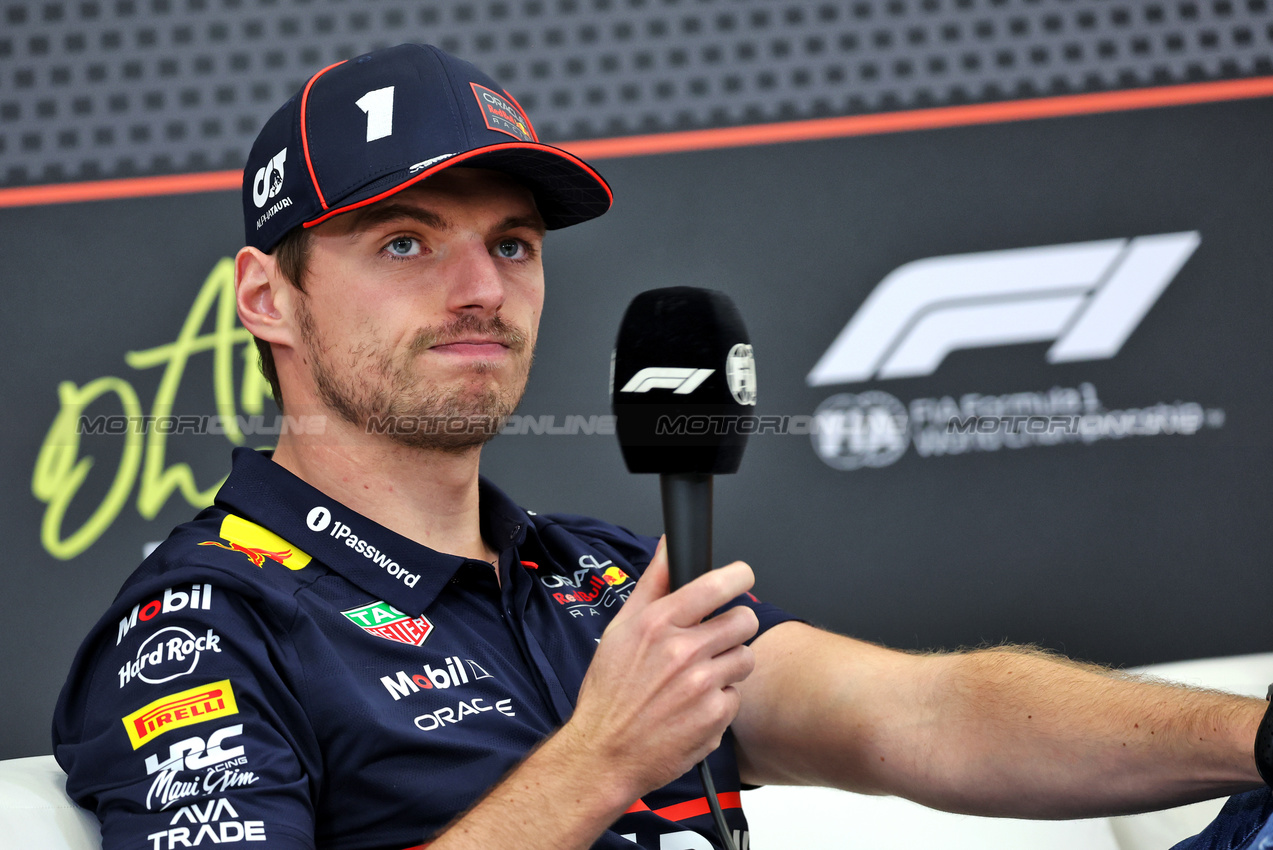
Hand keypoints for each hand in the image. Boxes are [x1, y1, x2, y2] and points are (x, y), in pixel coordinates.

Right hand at [563, 538, 759, 800]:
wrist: (605, 752)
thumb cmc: (610, 691)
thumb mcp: (621, 628)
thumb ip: (652, 583)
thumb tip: (668, 545)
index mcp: (658, 623)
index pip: (716, 585)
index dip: (739, 576)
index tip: (742, 577)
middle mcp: (683, 651)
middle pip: (744, 620)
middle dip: (734, 626)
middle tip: (715, 639)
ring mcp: (702, 686)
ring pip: (745, 658)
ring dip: (729, 665)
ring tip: (699, 677)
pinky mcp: (715, 717)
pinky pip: (736, 696)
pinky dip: (720, 701)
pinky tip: (694, 706)